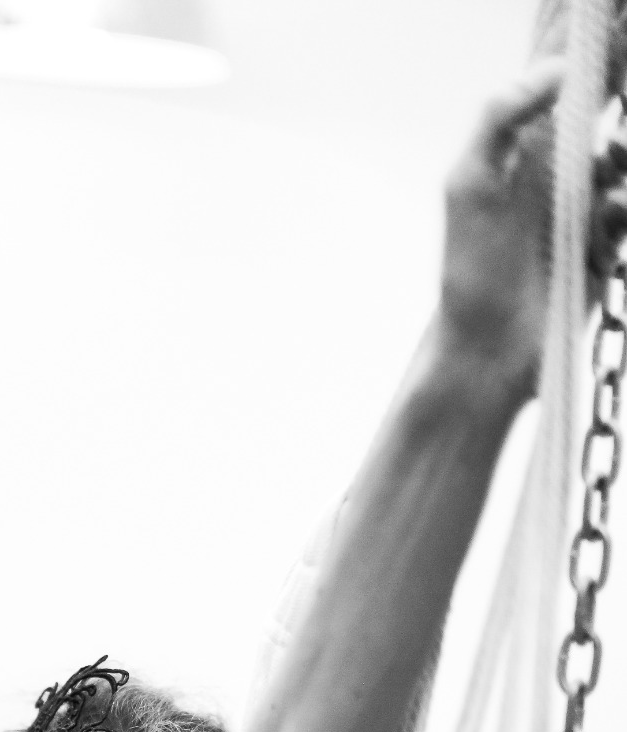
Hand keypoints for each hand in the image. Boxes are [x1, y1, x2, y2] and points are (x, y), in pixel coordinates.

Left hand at [437, 53, 626, 406]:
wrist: (489, 353)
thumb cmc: (469, 272)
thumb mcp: (468, 185)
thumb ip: (499, 117)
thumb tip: (557, 68)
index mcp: (523, 148)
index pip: (562, 81)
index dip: (590, 49)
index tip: (610, 23)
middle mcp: (557, 172)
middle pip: (605, 111)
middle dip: (617, 96)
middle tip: (601, 145)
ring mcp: (585, 209)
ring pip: (623, 163)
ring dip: (621, 164)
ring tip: (610, 182)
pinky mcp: (605, 247)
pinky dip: (624, 211)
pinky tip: (611, 222)